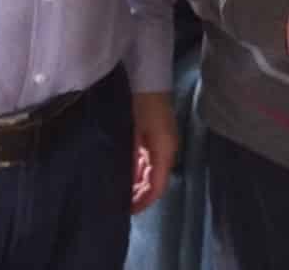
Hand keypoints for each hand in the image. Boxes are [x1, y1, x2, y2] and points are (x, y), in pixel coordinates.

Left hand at [131, 90, 179, 213]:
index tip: (128, 211)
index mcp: (164, 151)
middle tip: (120, 203)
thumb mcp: (134, 135)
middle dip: (140, 194)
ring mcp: (163, 142)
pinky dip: (140, 169)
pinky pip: (150, 160)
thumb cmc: (140, 105)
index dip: (144, 201)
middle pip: (156, 180)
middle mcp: (167, 150)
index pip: (157, 186)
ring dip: (139, 182)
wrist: (147, 78)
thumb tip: (128, 183)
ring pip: (153, 171)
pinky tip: (126, 171)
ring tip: (121, 190)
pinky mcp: (157, 136)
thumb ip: (132, 160)